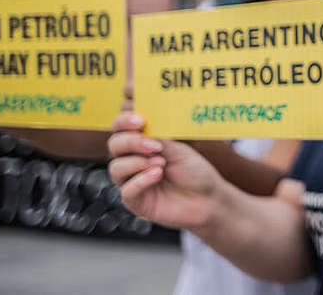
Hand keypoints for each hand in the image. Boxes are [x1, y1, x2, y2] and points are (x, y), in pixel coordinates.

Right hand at [107, 112, 225, 229]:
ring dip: (137, 162)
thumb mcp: (178, 148)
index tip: (140, 120)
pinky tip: (158, 175)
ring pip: (116, 167)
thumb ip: (158, 137)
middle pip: (114, 145)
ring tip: (161, 162)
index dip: (124, 121)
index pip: (121, 127)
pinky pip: (126, 190)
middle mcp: (133, 160)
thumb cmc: (194, 171)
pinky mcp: (136, 202)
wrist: (207, 198)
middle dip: (131, 141)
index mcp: (142, 142)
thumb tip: (143, 122)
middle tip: (153, 144)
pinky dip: (141, 180)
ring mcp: (132, 181)